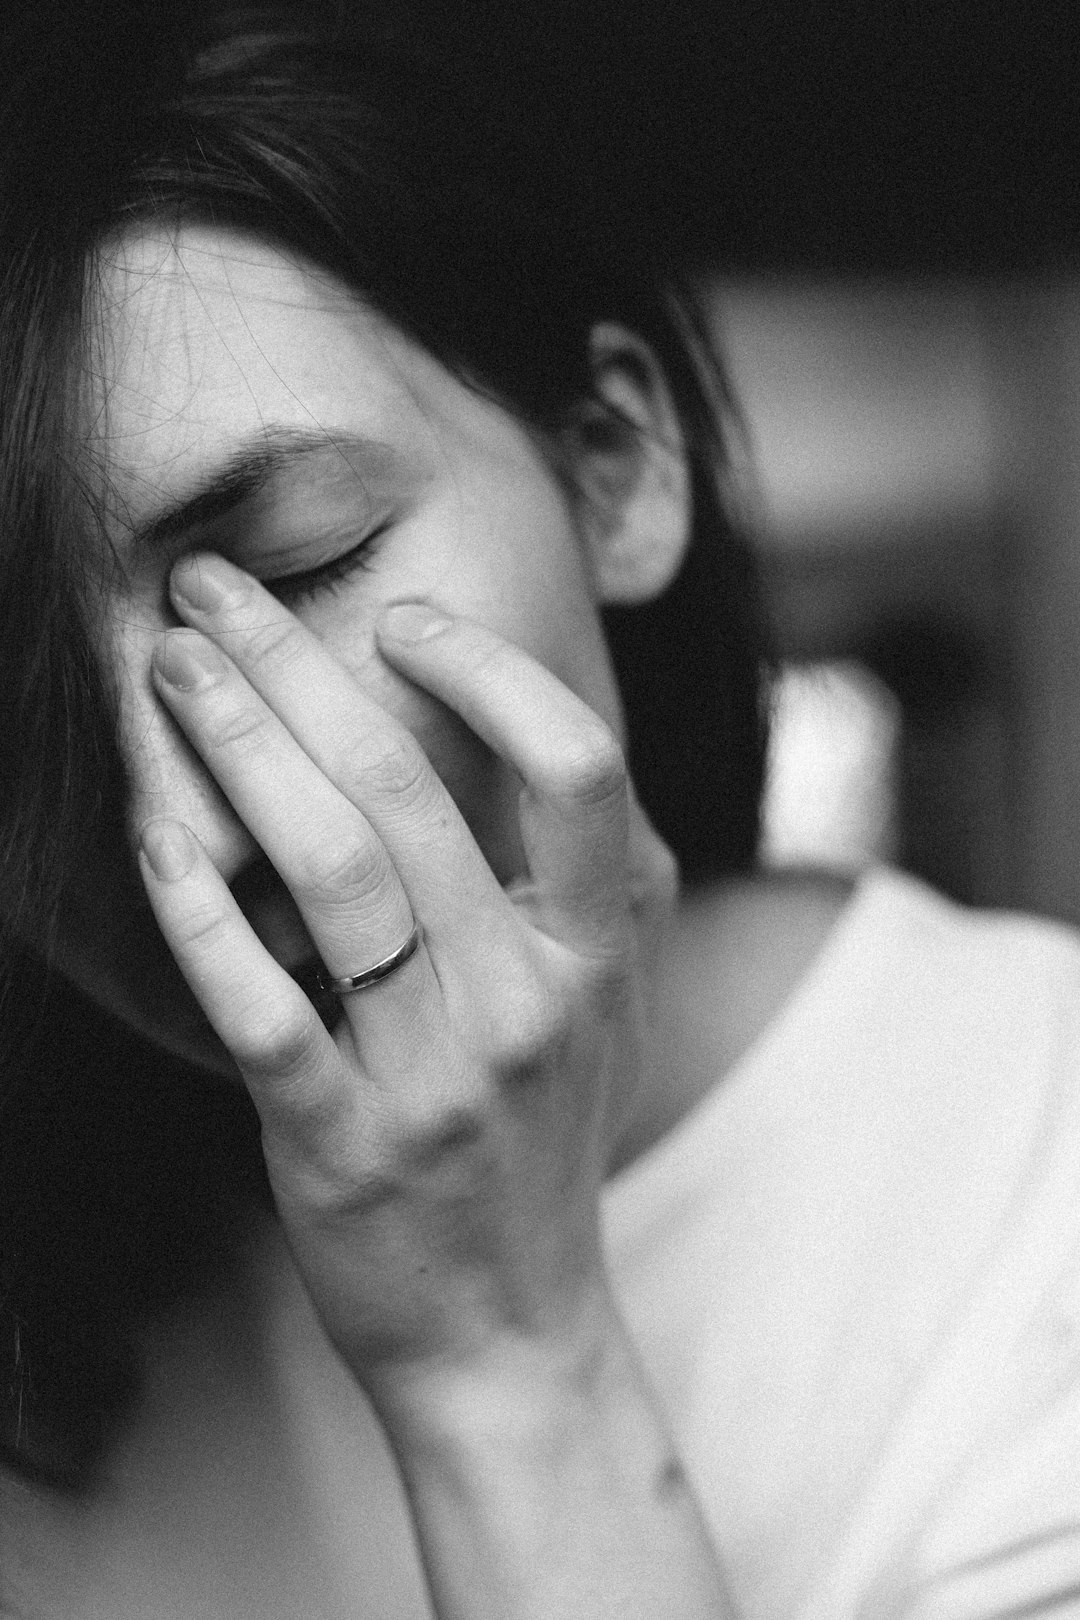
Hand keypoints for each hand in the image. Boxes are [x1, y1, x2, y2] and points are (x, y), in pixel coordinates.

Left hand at [137, 551, 638, 1396]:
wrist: (509, 1331)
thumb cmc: (545, 1150)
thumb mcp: (609, 1014)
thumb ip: (599, 892)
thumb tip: (550, 751)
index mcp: (599, 953)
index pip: (571, 766)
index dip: (485, 670)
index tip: (398, 618)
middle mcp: (523, 999)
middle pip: (409, 790)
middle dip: (299, 666)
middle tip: (214, 589)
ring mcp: (433, 1073)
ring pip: (330, 871)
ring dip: (239, 751)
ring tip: (172, 671)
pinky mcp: (340, 1141)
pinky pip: (258, 1006)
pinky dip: (198, 910)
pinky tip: (152, 835)